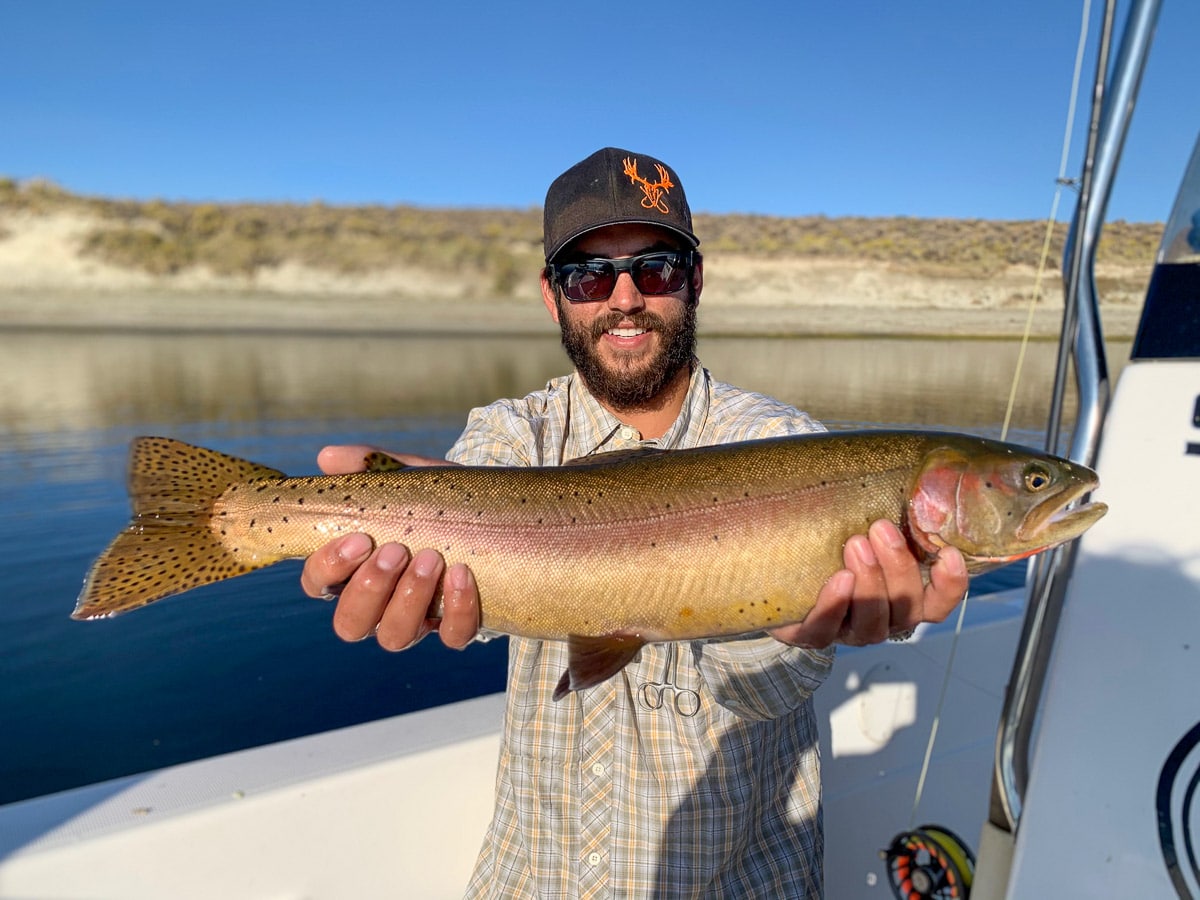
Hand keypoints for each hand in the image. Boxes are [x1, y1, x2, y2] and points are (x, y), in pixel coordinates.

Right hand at [298, 445, 480, 650]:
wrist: (494, 511)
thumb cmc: (432, 498)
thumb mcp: (404, 477)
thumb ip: (369, 465)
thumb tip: (328, 458)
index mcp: (353, 570)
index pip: (318, 584)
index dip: (329, 568)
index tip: (358, 538)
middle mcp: (378, 604)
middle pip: (351, 623)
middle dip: (370, 588)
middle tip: (395, 551)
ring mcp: (417, 621)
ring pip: (395, 636)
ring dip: (409, 598)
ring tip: (430, 557)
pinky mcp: (456, 627)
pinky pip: (452, 636)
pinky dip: (457, 610)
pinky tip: (461, 573)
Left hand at [770, 519, 967, 648]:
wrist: (776, 572)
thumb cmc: (829, 545)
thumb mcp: (861, 530)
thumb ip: (884, 520)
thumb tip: (900, 474)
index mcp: (900, 599)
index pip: (937, 603)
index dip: (950, 585)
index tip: (950, 553)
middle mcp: (880, 620)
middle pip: (905, 607)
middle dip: (898, 567)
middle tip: (881, 529)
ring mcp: (847, 631)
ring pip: (871, 622)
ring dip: (869, 582)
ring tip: (855, 544)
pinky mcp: (810, 635)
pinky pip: (825, 630)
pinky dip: (833, 605)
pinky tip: (837, 579)